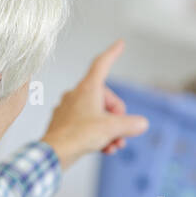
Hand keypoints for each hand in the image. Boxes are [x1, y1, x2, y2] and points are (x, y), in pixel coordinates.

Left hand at [41, 39, 148, 168]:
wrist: (54, 153)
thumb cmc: (78, 136)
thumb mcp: (112, 128)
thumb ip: (131, 124)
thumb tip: (141, 124)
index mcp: (88, 89)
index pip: (102, 64)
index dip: (113, 53)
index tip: (120, 43)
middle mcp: (77, 95)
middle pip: (106, 99)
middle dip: (118, 117)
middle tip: (122, 133)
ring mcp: (69, 110)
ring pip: (97, 115)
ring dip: (110, 130)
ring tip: (115, 145)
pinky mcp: (65, 124)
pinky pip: (87, 125)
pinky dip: (98, 135)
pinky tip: (105, 149)